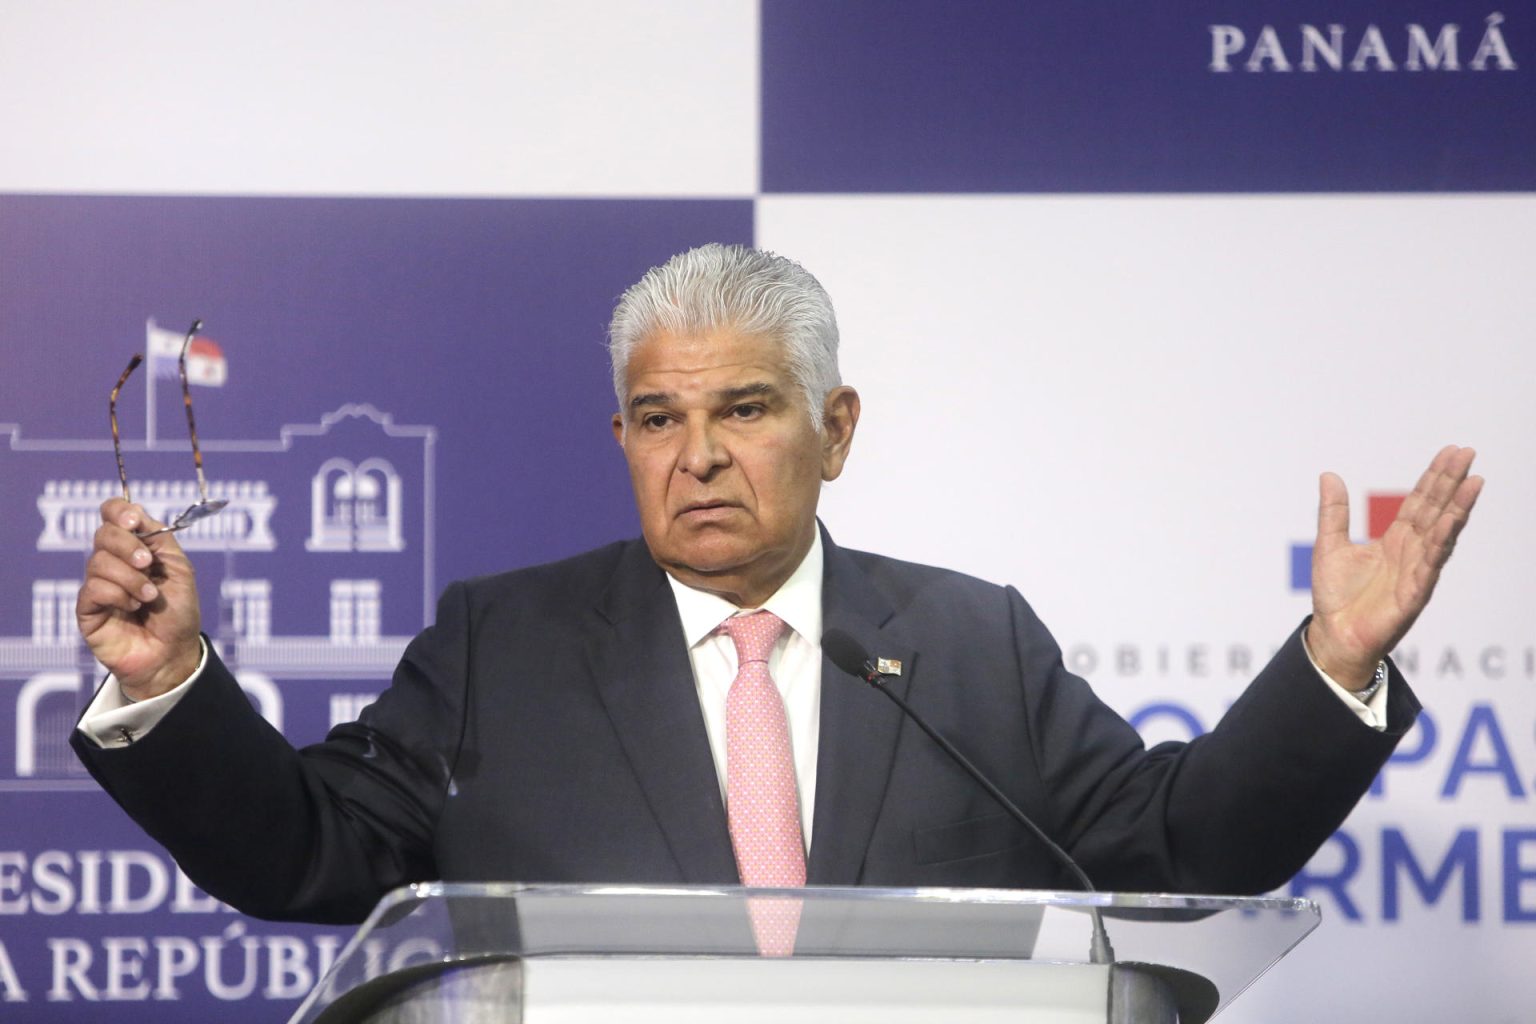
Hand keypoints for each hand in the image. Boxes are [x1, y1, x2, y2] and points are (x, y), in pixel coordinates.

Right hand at [76, 498, 202, 699]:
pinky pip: (93, 588)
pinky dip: (118, 595)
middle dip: (129, 547)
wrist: (174, 653)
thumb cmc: (178, 613)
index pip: (113, 514)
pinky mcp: (87, 608)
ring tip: (149, 597)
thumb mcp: (178, 569)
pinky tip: (133, 608)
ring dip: (130, 578)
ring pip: (98, 562)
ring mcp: (98, 584)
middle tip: (148, 565)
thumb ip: (158, 539)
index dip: (119, 512)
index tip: (134, 522)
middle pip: (103, 534)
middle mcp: (113, 561)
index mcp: (136, 547)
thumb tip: (135, 513)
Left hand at [1307, 446, 1482, 688]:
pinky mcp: (1415, 592)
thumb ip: (1334, 512)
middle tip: (1468, 453)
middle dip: (1451, 482)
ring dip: (1458, 508)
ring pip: (1442, 533)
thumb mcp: (1329, 544)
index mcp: (1394, 540)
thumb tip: (1329, 474)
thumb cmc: (1335, 595)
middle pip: (1436, 510)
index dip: (1435, 477)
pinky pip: (1432, 563)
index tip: (1451, 452)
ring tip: (1473, 482)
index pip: (1420, 502)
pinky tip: (1454, 520)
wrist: (1333, 635)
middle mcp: (1411, 552)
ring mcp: (1417, 571)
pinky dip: (1443, 541)